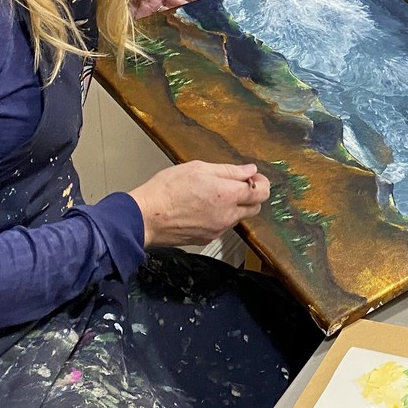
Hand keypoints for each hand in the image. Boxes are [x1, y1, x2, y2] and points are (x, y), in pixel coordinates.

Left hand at [129, 0, 204, 19]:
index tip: (210, 3)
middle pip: (181, 2)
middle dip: (192, 8)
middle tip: (206, 18)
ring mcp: (152, 7)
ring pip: (173, 14)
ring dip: (183, 19)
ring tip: (196, 25)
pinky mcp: (146, 19)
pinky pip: (162, 23)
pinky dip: (171, 26)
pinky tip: (179, 30)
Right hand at [129, 160, 268, 247]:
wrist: (146, 217)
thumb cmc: (167, 189)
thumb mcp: (199, 169)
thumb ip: (229, 171)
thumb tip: (250, 170)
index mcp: (228, 195)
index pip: (261, 192)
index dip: (262, 183)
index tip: (254, 177)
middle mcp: (228, 216)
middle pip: (254, 208)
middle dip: (251, 196)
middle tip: (236, 185)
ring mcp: (218, 230)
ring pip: (237, 218)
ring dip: (234, 207)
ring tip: (213, 195)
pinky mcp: (207, 239)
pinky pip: (222, 227)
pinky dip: (220, 217)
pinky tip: (203, 208)